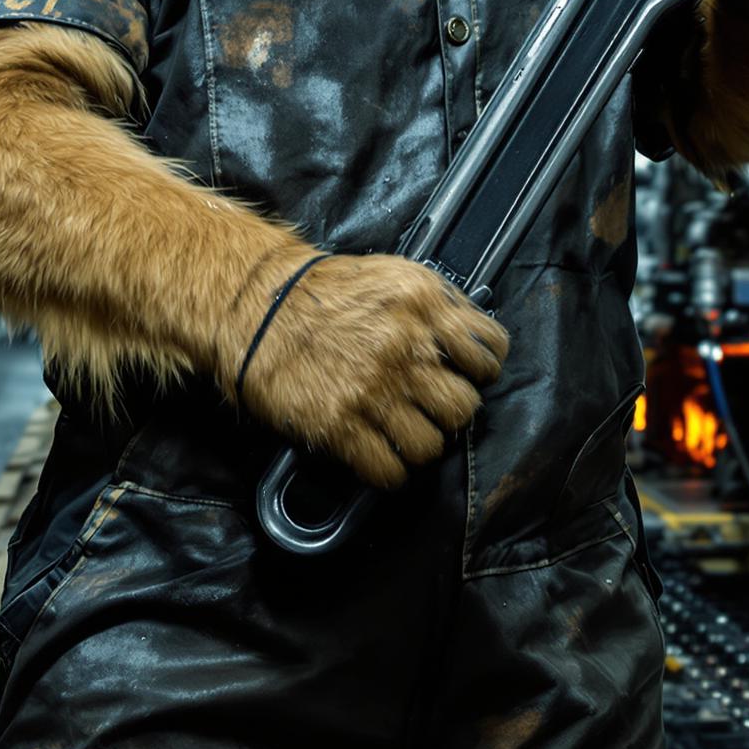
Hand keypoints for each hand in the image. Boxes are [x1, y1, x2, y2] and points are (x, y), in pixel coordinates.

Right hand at [229, 251, 506, 487]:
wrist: (258, 305)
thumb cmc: (326, 290)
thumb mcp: (394, 276)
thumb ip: (438, 306)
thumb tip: (470, 344)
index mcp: (423, 305)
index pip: (490, 353)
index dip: (480, 370)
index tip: (465, 376)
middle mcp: (406, 347)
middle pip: (464, 407)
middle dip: (451, 412)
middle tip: (429, 408)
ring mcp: (374, 390)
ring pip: (432, 446)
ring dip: (420, 445)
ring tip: (402, 432)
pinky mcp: (341, 426)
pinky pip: (390, 472)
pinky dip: (390, 471)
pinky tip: (380, 453)